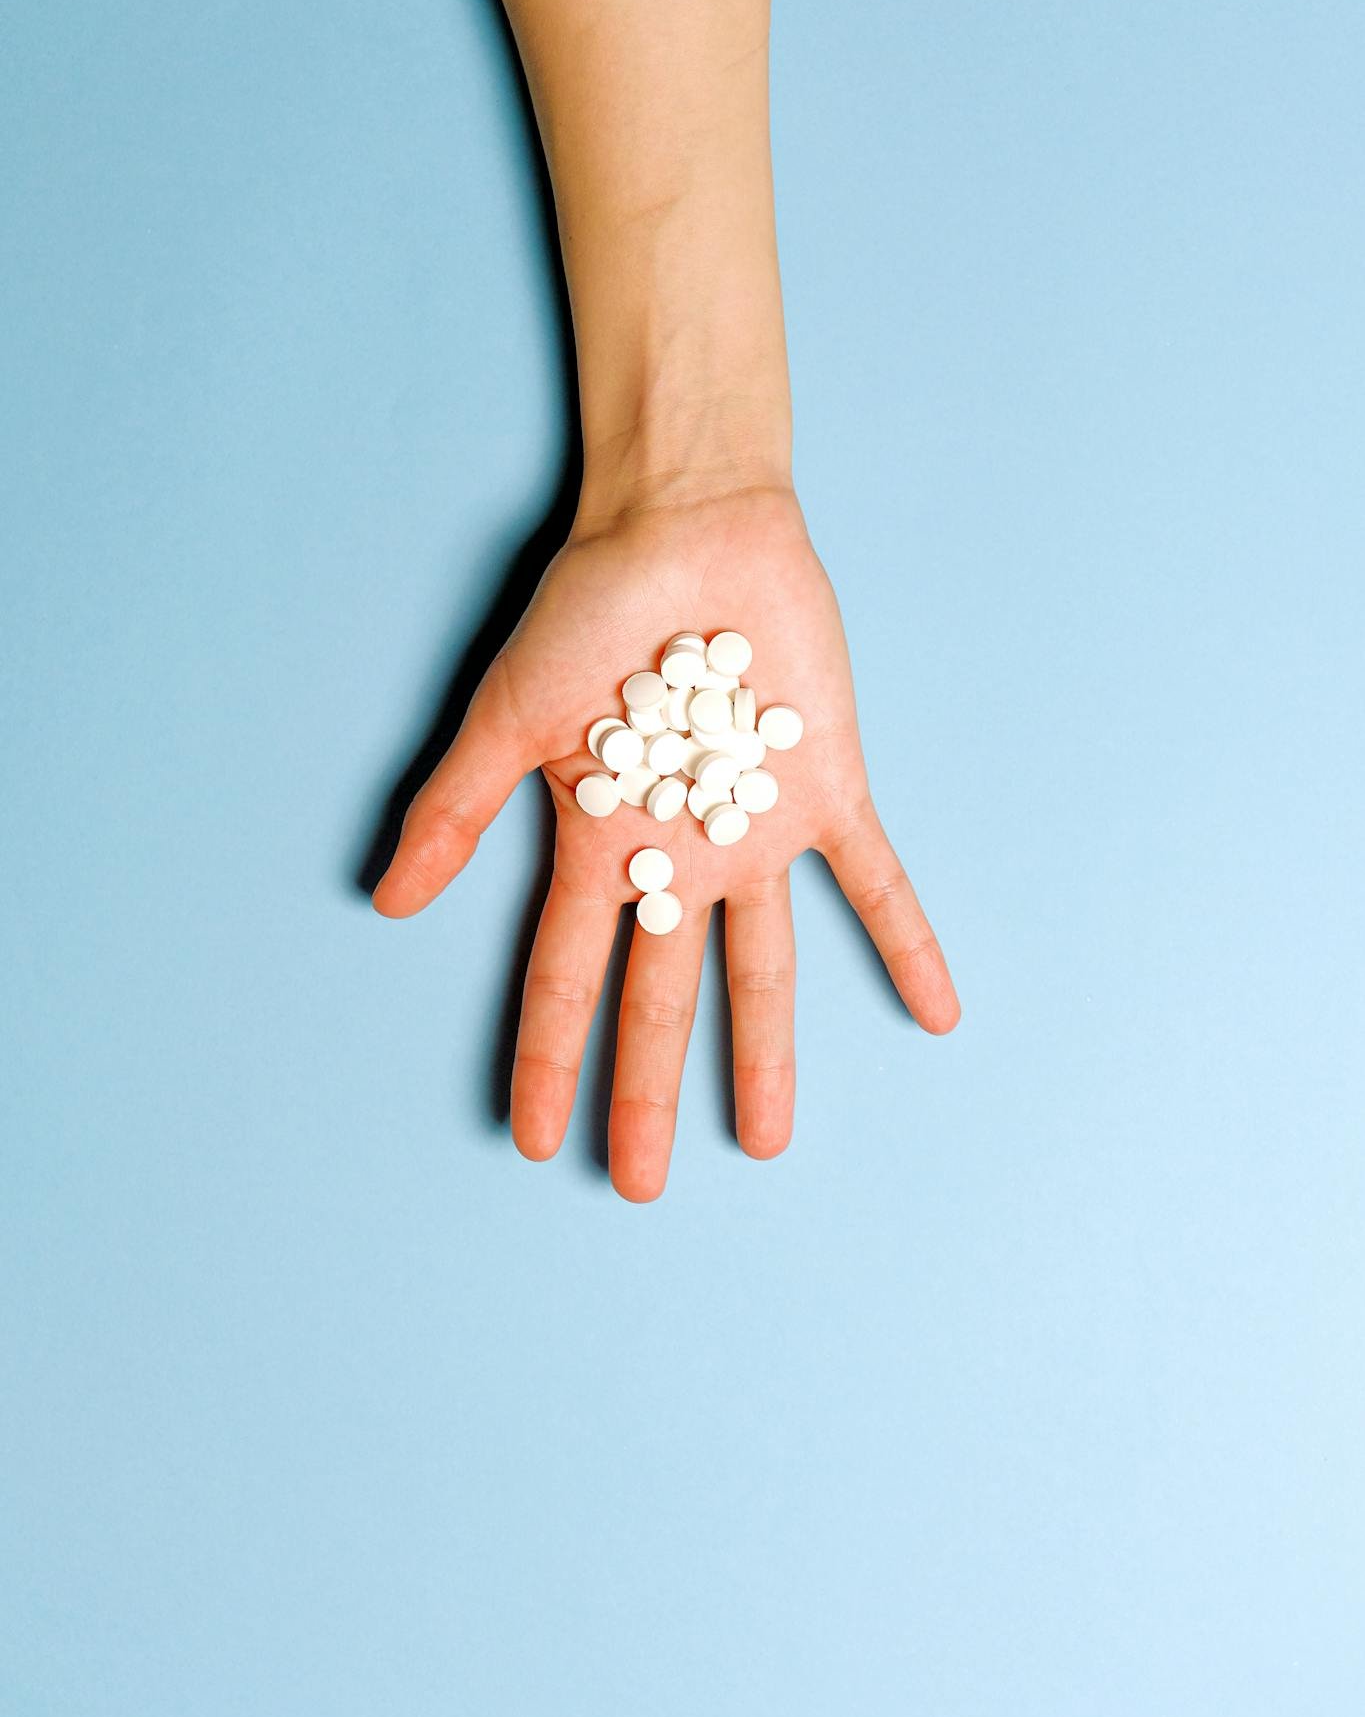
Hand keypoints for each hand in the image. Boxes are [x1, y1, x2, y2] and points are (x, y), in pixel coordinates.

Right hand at [373, 482, 958, 1200]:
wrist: (684, 528)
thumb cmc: (587, 610)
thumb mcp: (506, 715)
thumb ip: (455, 809)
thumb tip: (384, 902)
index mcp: (599, 845)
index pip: (567, 976)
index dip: (550, 1059)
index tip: (532, 1139)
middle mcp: (679, 857)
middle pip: (660, 996)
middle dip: (647, 1090)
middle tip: (640, 1188)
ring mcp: (755, 832)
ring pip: (762, 966)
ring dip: (764, 1053)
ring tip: (767, 1141)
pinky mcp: (825, 789)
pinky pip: (875, 879)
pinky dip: (906, 940)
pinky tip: (937, 1014)